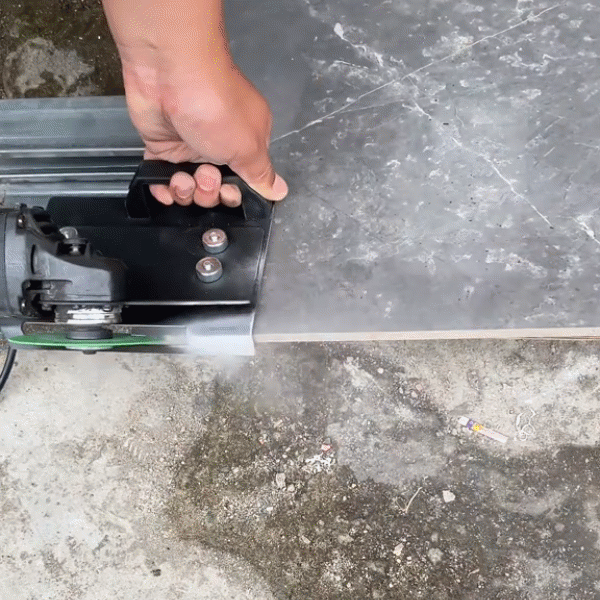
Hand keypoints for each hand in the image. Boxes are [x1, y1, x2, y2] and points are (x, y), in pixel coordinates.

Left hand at [121, 54, 287, 206]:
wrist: (169, 73)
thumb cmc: (217, 108)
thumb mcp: (249, 146)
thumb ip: (261, 174)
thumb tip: (280, 191)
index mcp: (246, 142)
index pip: (244, 180)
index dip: (235, 193)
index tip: (228, 190)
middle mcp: (219, 146)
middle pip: (216, 189)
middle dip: (210, 192)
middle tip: (206, 176)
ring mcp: (188, 146)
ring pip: (189, 188)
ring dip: (186, 192)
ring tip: (183, 178)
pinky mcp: (161, 146)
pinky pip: (161, 178)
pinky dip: (162, 189)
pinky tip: (165, 190)